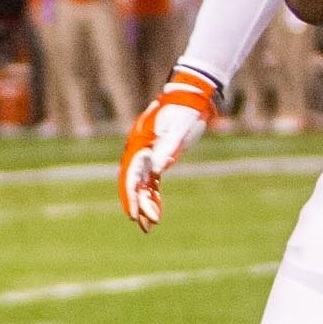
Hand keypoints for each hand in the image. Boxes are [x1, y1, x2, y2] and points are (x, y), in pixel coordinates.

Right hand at [119, 67, 220, 231]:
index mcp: (140, 143)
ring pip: (142, 184)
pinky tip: (156, 212)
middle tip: (144, 225)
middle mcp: (140, 150)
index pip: (132, 174)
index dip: (131, 195)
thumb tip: (158, 169)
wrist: (191, 96)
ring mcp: (148, 155)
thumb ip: (168, 148)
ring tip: (149, 226)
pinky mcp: (158, 157)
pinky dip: (153, 196)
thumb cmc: (185, 111)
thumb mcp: (179, 129)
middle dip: (138, 204)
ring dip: (145, 204)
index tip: (134, 214)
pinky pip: (151, 182)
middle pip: (134, 182)